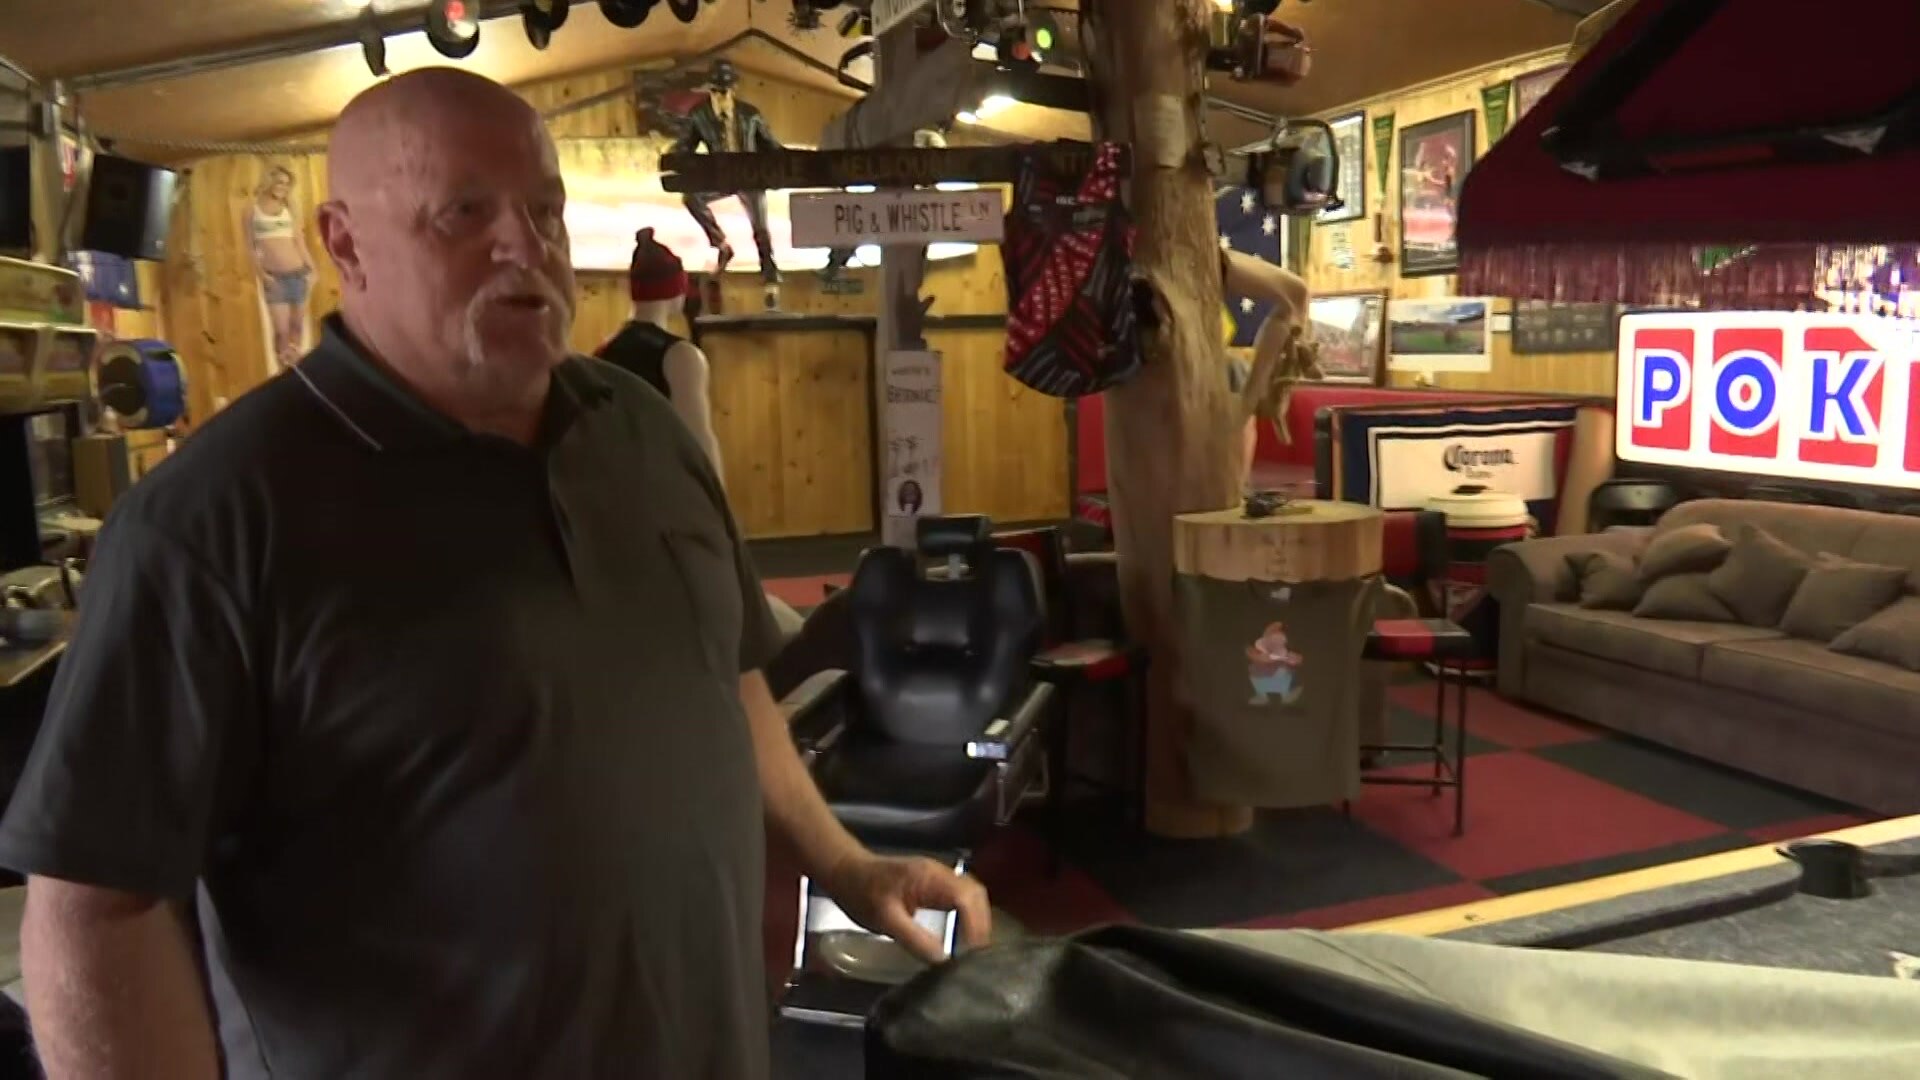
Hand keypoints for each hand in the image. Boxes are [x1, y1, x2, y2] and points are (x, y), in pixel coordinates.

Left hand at [818, 851, 990, 963]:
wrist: (845, 871)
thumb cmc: (862, 893)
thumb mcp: (884, 920)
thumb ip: (915, 939)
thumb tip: (944, 962)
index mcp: (930, 877)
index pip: (966, 899)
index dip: (975, 926)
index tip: (973, 954)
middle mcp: (940, 873)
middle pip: (976, 895)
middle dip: (982, 925)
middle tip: (979, 957)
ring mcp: (939, 876)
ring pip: (972, 895)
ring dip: (977, 920)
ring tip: (974, 950)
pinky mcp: (935, 884)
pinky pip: (961, 898)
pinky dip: (968, 916)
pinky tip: (964, 936)